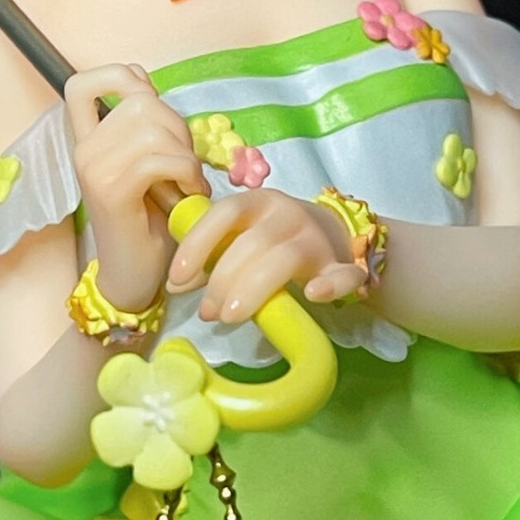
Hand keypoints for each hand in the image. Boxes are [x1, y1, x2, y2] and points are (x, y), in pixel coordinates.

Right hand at [65, 64, 208, 311]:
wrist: (135, 277)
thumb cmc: (149, 222)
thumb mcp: (150, 165)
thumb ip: (147, 129)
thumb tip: (152, 91)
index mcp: (89, 141)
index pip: (81, 84)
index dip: (118, 76)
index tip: (148, 100)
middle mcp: (84, 150)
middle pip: (140, 102)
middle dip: (177, 126)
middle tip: (186, 163)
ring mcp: (94, 170)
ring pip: (152, 130)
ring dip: (185, 154)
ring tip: (189, 182)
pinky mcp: (112, 192)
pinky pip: (158, 160)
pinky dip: (186, 173)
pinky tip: (189, 194)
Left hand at [166, 187, 367, 323]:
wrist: (332, 236)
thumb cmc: (272, 239)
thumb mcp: (241, 237)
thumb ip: (211, 255)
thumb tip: (177, 284)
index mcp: (259, 202)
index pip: (225, 212)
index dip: (198, 243)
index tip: (176, 278)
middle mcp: (288, 213)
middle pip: (253, 243)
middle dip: (223, 280)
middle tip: (207, 313)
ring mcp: (317, 239)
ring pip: (286, 259)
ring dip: (254, 290)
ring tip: (230, 317)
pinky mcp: (343, 266)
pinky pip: (343, 275)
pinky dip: (330, 285)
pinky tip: (312, 295)